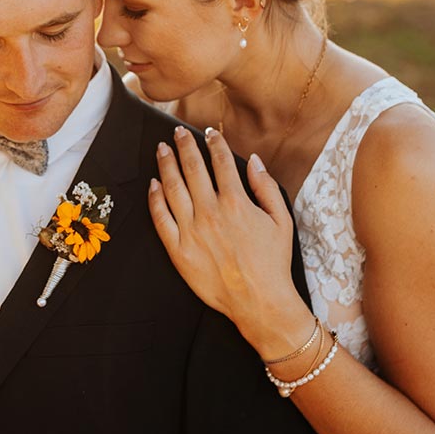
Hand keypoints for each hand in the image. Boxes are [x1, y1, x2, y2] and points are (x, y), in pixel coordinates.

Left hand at [149, 126, 310, 354]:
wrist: (259, 302)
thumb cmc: (273, 262)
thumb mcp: (281, 221)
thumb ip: (266, 187)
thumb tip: (253, 160)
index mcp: (236, 202)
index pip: (220, 162)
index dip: (213, 143)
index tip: (208, 132)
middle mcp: (210, 212)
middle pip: (192, 168)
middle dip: (184, 145)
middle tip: (177, 131)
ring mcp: (191, 230)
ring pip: (172, 188)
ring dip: (166, 164)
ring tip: (161, 149)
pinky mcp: (177, 249)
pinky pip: (160, 218)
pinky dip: (154, 198)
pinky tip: (153, 184)